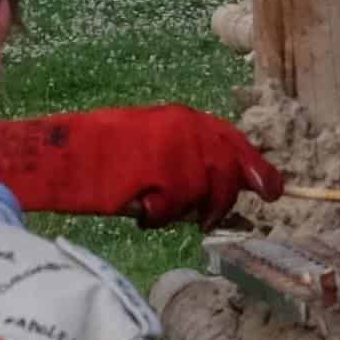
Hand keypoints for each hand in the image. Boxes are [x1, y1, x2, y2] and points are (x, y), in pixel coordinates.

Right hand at [0, 106, 285, 227]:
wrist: (65, 153)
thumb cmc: (100, 154)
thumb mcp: (150, 144)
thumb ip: (185, 159)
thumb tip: (221, 190)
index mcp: (183, 117)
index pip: (233, 141)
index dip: (257, 167)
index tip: (274, 192)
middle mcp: (186, 128)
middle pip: (227, 170)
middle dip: (225, 199)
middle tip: (210, 221)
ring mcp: (176, 149)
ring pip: (206, 191)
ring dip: (186, 210)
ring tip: (158, 211)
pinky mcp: (163, 171)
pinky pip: (177, 206)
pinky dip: (160, 215)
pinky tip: (142, 210)